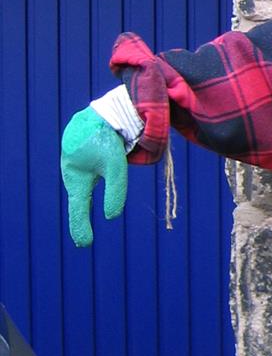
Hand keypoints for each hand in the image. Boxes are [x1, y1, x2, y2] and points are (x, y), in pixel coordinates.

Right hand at [61, 107, 127, 245]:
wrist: (103, 111)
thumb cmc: (108, 138)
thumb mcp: (115, 167)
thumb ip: (115, 191)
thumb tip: (111, 216)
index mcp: (76, 178)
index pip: (79, 209)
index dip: (81, 227)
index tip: (84, 244)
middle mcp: (72, 172)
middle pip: (79, 199)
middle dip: (81, 217)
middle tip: (83, 240)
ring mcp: (75, 162)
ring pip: (84, 184)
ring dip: (85, 199)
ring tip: (87, 214)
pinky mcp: (81, 153)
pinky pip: (86, 172)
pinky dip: (89, 182)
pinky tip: (93, 181)